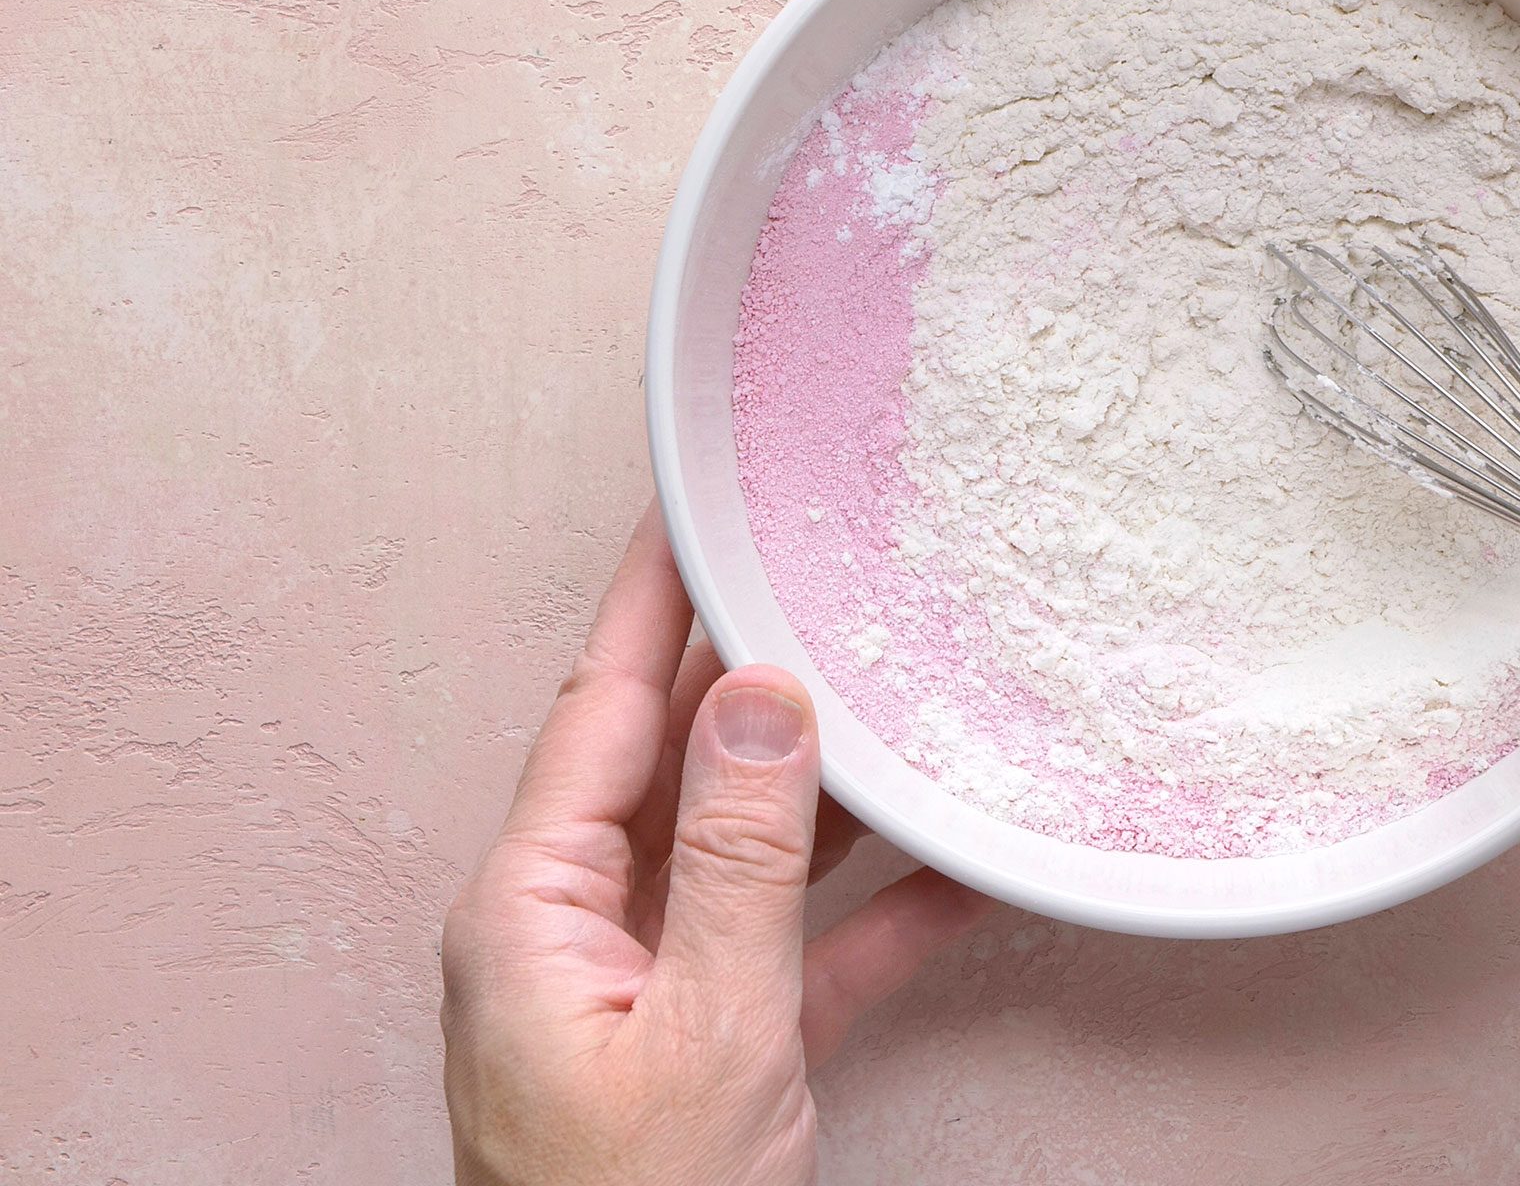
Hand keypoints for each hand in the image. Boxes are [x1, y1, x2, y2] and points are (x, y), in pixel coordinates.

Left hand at [441, 506, 989, 1185]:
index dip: (653, 599)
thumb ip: (741, 859)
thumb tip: (764, 699)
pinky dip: (874, 910)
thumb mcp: (706, 1030)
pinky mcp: (713, 1045)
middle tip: (823, 573)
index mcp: (531, 907)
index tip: (695, 504)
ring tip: (903, 693)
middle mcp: (574, 929)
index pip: (598, 708)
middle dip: (752, 671)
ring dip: (829, 783)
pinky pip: (799, 947)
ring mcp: (645, 987)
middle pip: (672, 761)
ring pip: (745, 845)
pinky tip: (958, 867)